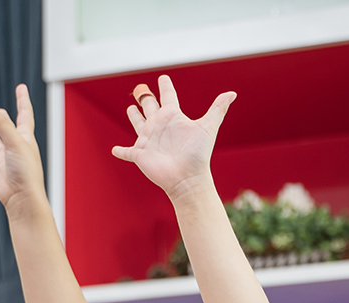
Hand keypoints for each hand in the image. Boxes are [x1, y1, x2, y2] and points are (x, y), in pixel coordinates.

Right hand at [0, 83, 44, 209]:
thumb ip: (1, 124)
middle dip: (5, 119)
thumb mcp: (15, 143)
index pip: (25, 115)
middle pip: (10, 129)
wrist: (23, 199)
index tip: (22, 87)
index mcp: (26, 140)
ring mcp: (5, 160)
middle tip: (0, 110)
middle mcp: (16, 149)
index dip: (23, 100)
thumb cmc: (25, 172)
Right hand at [111, 74, 235, 198]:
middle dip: (145, 98)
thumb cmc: (197, 154)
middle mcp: (160, 126)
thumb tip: (233, 93)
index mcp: (173, 117)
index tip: (164, 78)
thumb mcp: (207, 128)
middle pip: (150, 106)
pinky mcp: (139, 154)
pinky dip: (120, 151)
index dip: (166, 87)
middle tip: (142, 90)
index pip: (168, 97)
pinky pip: (127, 152)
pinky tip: (115, 150)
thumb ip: (218, 109)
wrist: (187, 178)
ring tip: (131, 109)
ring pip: (138, 124)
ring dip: (134, 116)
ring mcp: (148, 140)